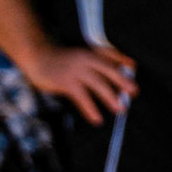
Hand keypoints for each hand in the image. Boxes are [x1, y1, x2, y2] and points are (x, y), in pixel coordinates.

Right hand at [21, 45, 137, 124]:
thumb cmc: (59, 59)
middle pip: (108, 70)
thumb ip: (95, 61)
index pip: (109, 55)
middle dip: (122, 81)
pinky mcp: (66, 82)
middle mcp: (85, 59)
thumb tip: (116, 71)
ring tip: (120, 109)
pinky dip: (90, 109)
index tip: (132, 67)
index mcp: (89, 52)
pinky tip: (96, 119)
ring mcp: (76, 70)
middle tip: (133, 92)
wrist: (37, 57)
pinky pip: (82, 97)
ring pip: (98, 84)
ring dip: (110, 97)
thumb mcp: (78, 56)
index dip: (122, 60)